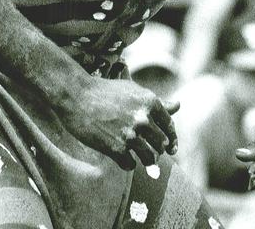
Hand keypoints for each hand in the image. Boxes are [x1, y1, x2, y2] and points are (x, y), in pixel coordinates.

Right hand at [54, 76, 178, 169]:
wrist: (76, 95)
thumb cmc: (104, 91)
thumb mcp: (132, 91)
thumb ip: (156, 102)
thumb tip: (178, 105)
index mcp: (150, 102)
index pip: (169, 127)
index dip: (171, 139)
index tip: (170, 148)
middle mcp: (144, 119)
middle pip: (160, 144)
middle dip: (155, 149)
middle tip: (148, 152)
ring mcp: (130, 134)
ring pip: (149, 157)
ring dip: (145, 160)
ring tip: (138, 157)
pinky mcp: (116, 148)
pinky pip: (130, 164)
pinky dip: (128, 163)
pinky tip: (122, 158)